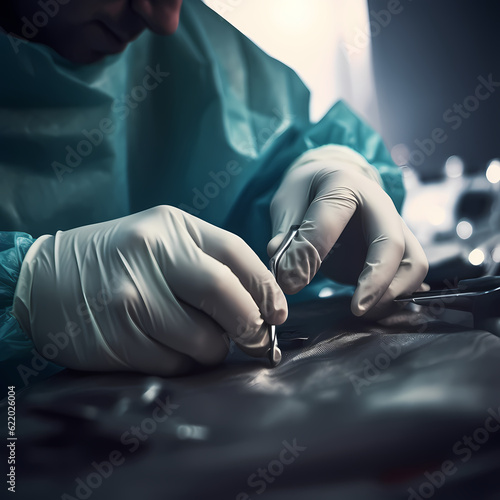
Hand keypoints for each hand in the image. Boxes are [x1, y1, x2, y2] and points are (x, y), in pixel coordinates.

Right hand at [13, 206, 286, 375]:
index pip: (236, 254)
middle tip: (259, 340)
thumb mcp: (161, 241)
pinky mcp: (118, 336)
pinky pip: (175, 364)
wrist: (45, 279)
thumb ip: (207, 262)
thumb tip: (260, 303)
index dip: (266, 287)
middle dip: (251, 325)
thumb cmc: (116, 260)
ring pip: (204, 340)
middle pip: (225, 295)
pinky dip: (184, 364)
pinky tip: (167, 349)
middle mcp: (152, 255)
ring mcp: (132, 296)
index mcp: (171, 227)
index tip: (280, 313)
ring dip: (214, 350)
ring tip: (200, 341)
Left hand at [268, 145, 427, 317]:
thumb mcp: (287, 203)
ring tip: (363, 310)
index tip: (290, 283)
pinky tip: (371, 309)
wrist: (329, 182)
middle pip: (392, 243)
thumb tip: (285, 273)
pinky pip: (409, 275)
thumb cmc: (306, 192)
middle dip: (376, 280)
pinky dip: (396, 296)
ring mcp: (393, 226)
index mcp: (344, 184)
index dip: (310, 254)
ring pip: (414, 262)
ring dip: (393, 292)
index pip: (330, 220)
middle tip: (354, 309)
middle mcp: (378, 203)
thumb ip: (286, 234)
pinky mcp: (398, 249)